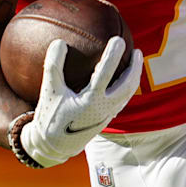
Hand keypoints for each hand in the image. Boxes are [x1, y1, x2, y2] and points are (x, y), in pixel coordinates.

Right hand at [21, 36, 142, 166]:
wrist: (53, 146)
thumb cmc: (50, 116)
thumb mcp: (49, 90)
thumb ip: (53, 66)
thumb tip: (59, 42)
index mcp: (90, 101)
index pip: (106, 74)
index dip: (113, 55)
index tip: (118, 40)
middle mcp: (103, 108)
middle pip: (127, 85)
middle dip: (134, 67)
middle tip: (136, 50)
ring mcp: (108, 114)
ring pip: (128, 93)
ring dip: (135, 75)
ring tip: (136, 59)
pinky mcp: (107, 118)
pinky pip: (123, 99)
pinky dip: (128, 85)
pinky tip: (126, 76)